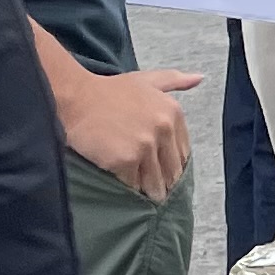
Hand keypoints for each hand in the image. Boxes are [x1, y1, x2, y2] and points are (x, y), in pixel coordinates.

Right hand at [57, 64, 199, 196]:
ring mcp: (145, 146)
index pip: (183, 153)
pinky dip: (128, 187)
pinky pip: (133, 184)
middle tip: (155, 191)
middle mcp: (164, 129)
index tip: (163, 171)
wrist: (74, 98)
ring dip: (149, 190)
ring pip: (155, 181)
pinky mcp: (126, 160)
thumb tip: (199, 78)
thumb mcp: (145, 80)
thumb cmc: (107, 91)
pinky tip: (122, 184)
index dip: (172, 164)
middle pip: (172, 170)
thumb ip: (174, 81)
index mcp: (173, 113)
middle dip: (163, 182)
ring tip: (143, 196)